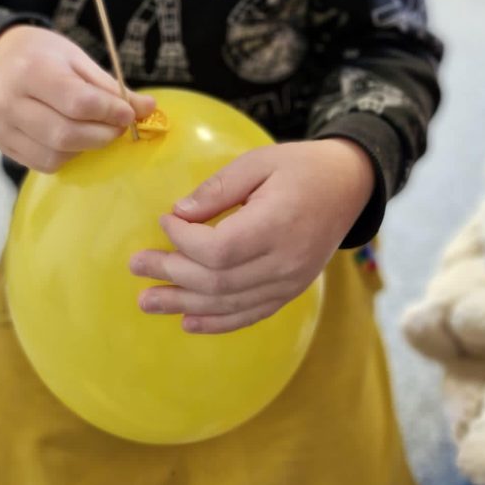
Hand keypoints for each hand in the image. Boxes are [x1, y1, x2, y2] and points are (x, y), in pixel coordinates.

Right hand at [0, 24, 154, 172]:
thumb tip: (149, 109)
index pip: (77, 102)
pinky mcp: (3, 145)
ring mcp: (1, 127)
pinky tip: (74, 138)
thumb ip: (110, 87)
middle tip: (119, 126)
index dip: (109, 112)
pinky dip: (67, 155)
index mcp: (30, 70)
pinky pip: (43, 163)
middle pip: (66, 134)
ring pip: (55, 155)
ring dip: (86, 147)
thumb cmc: (44, 55)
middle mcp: (8, 102)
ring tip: (96, 130)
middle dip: (102, 134)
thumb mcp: (78, 59)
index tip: (129, 114)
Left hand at [130, 138, 374, 333]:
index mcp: (276, 225)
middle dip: (171, 274)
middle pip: (217, 280)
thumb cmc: (301, 167)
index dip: (183, 241)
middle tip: (135, 265)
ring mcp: (290, 282)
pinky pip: (250, 313)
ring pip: (228, 303)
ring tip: (147, 301)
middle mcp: (284, 262)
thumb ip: (218, 189)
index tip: (164, 221)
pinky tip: (188, 321)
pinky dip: (217, 322)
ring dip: (183, 304)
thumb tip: (179, 214)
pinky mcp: (291, 291)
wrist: (349, 186)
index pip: (218, 249)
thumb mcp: (258, 162)